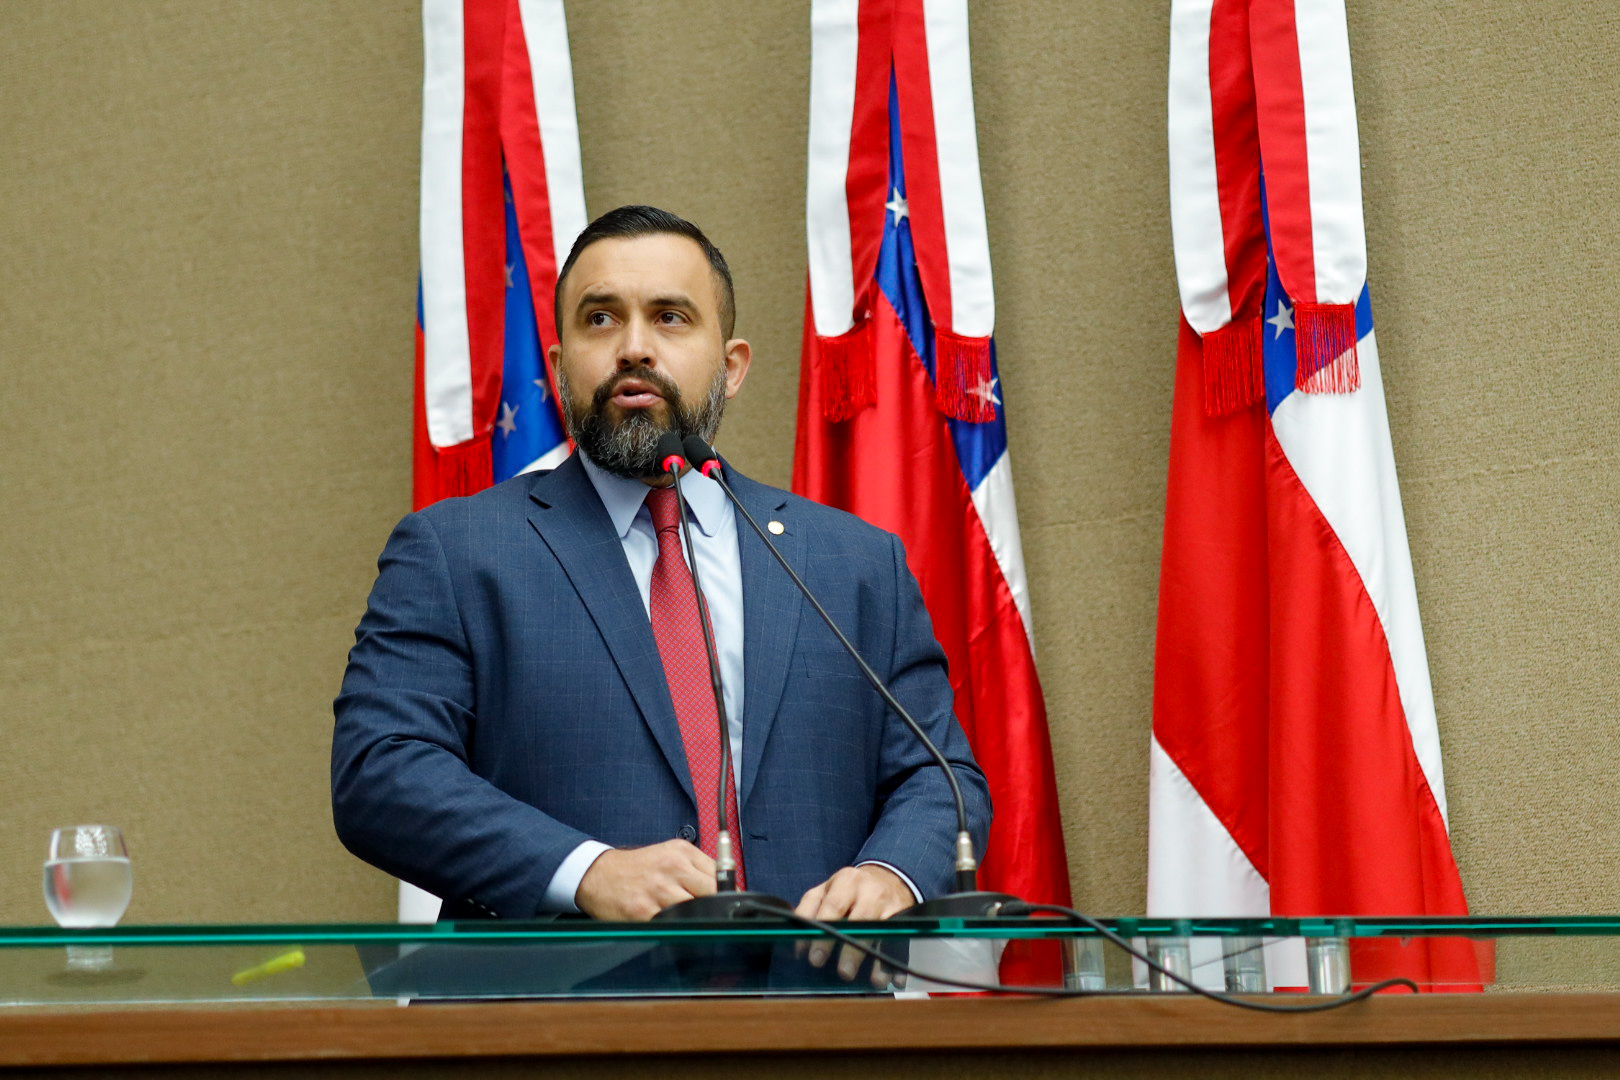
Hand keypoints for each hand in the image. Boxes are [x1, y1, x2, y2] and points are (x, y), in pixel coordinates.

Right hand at [574, 839, 716, 920]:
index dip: (727, 893)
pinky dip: (676, 929)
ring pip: (694, 911)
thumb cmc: (638, 868)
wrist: (599, 874)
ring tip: (690, 922)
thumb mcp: (669, 854)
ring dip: (695, 920)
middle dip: (713, 907)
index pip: (719, 874)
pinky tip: (673, 927)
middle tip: (711, 915)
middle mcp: (671, 868)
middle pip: (711, 893)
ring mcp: (657, 890)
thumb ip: (697, 868)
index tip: (728, 903)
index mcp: (681, 852)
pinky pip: (670, 925)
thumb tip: (727, 888)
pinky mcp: (643, 911)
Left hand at [794, 864, 913, 985]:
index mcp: (846, 881)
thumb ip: (809, 912)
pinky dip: (898, 962)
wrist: (887, 878)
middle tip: (843, 972)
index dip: (823, 934)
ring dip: (879, 959)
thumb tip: (798, 945)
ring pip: (883, 933)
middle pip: (860, 921)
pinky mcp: (905, 918)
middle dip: (851, 949)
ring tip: (874, 981)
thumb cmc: (849, 891)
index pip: (832, 907)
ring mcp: (890, 904)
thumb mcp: (826, 891)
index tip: (814, 958)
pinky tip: (895, 980)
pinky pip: (902, 942)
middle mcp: (870, 891)